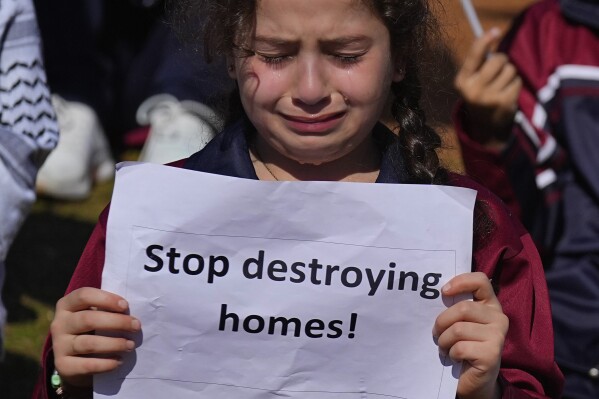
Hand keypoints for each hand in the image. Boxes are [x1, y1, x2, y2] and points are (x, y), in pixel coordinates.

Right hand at [50, 287, 140, 387]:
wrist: (75, 360)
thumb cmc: (92, 329)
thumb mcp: (95, 314)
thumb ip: (107, 309)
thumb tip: (132, 315)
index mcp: (67, 305)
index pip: (84, 295)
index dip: (106, 299)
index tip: (126, 306)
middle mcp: (59, 323)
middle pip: (89, 319)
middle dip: (117, 322)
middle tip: (136, 326)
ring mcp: (59, 345)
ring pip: (89, 343)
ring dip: (114, 344)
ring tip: (130, 345)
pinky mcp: (63, 366)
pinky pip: (86, 365)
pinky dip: (106, 364)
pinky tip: (119, 361)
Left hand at [433, 272, 508, 398]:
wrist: (474, 379)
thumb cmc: (463, 345)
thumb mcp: (460, 322)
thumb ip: (455, 307)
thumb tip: (436, 293)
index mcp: (490, 304)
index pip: (480, 281)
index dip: (460, 282)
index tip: (443, 292)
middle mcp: (499, 318)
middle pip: (463, 308)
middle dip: (442, 322)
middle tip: (436, 333)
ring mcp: (498, 336)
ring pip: (458, 329)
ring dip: (444, 340)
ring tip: (445, 347)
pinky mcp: (492, 354)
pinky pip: (460, 348)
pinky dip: (451, 353)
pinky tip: (455, 357)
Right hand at [454, 28, 521, 146]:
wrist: (485, 126)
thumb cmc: (479, 94)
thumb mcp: (471, 81)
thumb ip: (478, 62)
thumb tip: (492, 34)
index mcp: (461, 81)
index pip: (474, 56)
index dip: (485, 41)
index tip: (495, 31)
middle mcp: (472, 90)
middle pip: (497, 60)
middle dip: (502, 60)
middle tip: (498, 69)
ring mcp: (488, 98)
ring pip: (510, 70)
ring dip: (509, 74)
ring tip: (501, 84)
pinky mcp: (503, 103)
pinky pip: (517, 81)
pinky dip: (515, 84)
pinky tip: (507, 93)